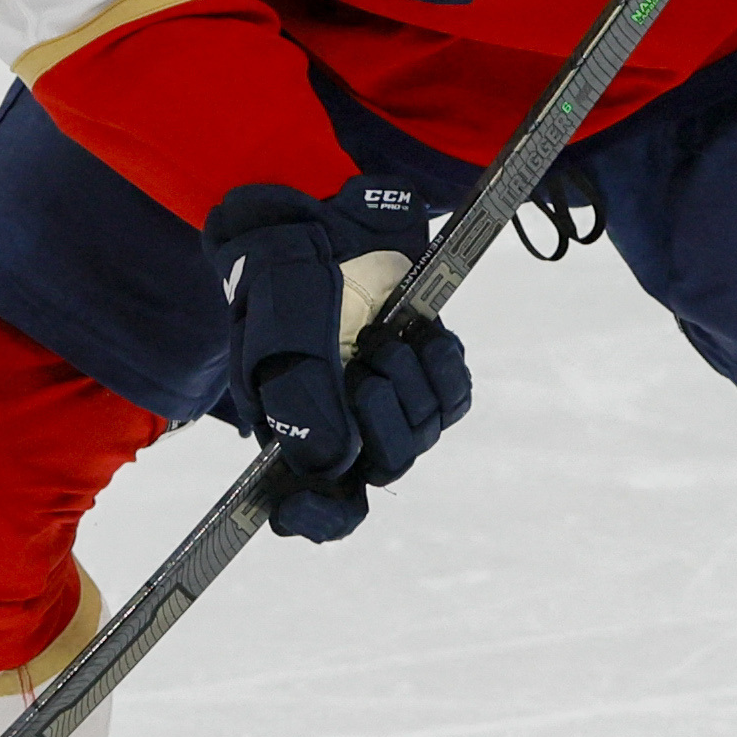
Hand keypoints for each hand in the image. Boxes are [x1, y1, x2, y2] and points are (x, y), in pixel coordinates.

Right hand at [202, 175, 470, 542]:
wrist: (320, 217)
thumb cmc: (286, 278)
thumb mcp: (284, 334)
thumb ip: (303, 402)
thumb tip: (332, 467)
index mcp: (295, 429)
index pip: (316, 504)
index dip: (317, 519)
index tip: (298, 516)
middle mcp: (342, 423)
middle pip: (385, 464)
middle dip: (384, 416)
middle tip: (368, 361)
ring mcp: (386, 396)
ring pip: (423, 430)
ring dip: (414, 382)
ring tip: (388, 336)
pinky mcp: (423, 368)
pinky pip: (453, 397)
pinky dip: (445, 368)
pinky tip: (426, 334)